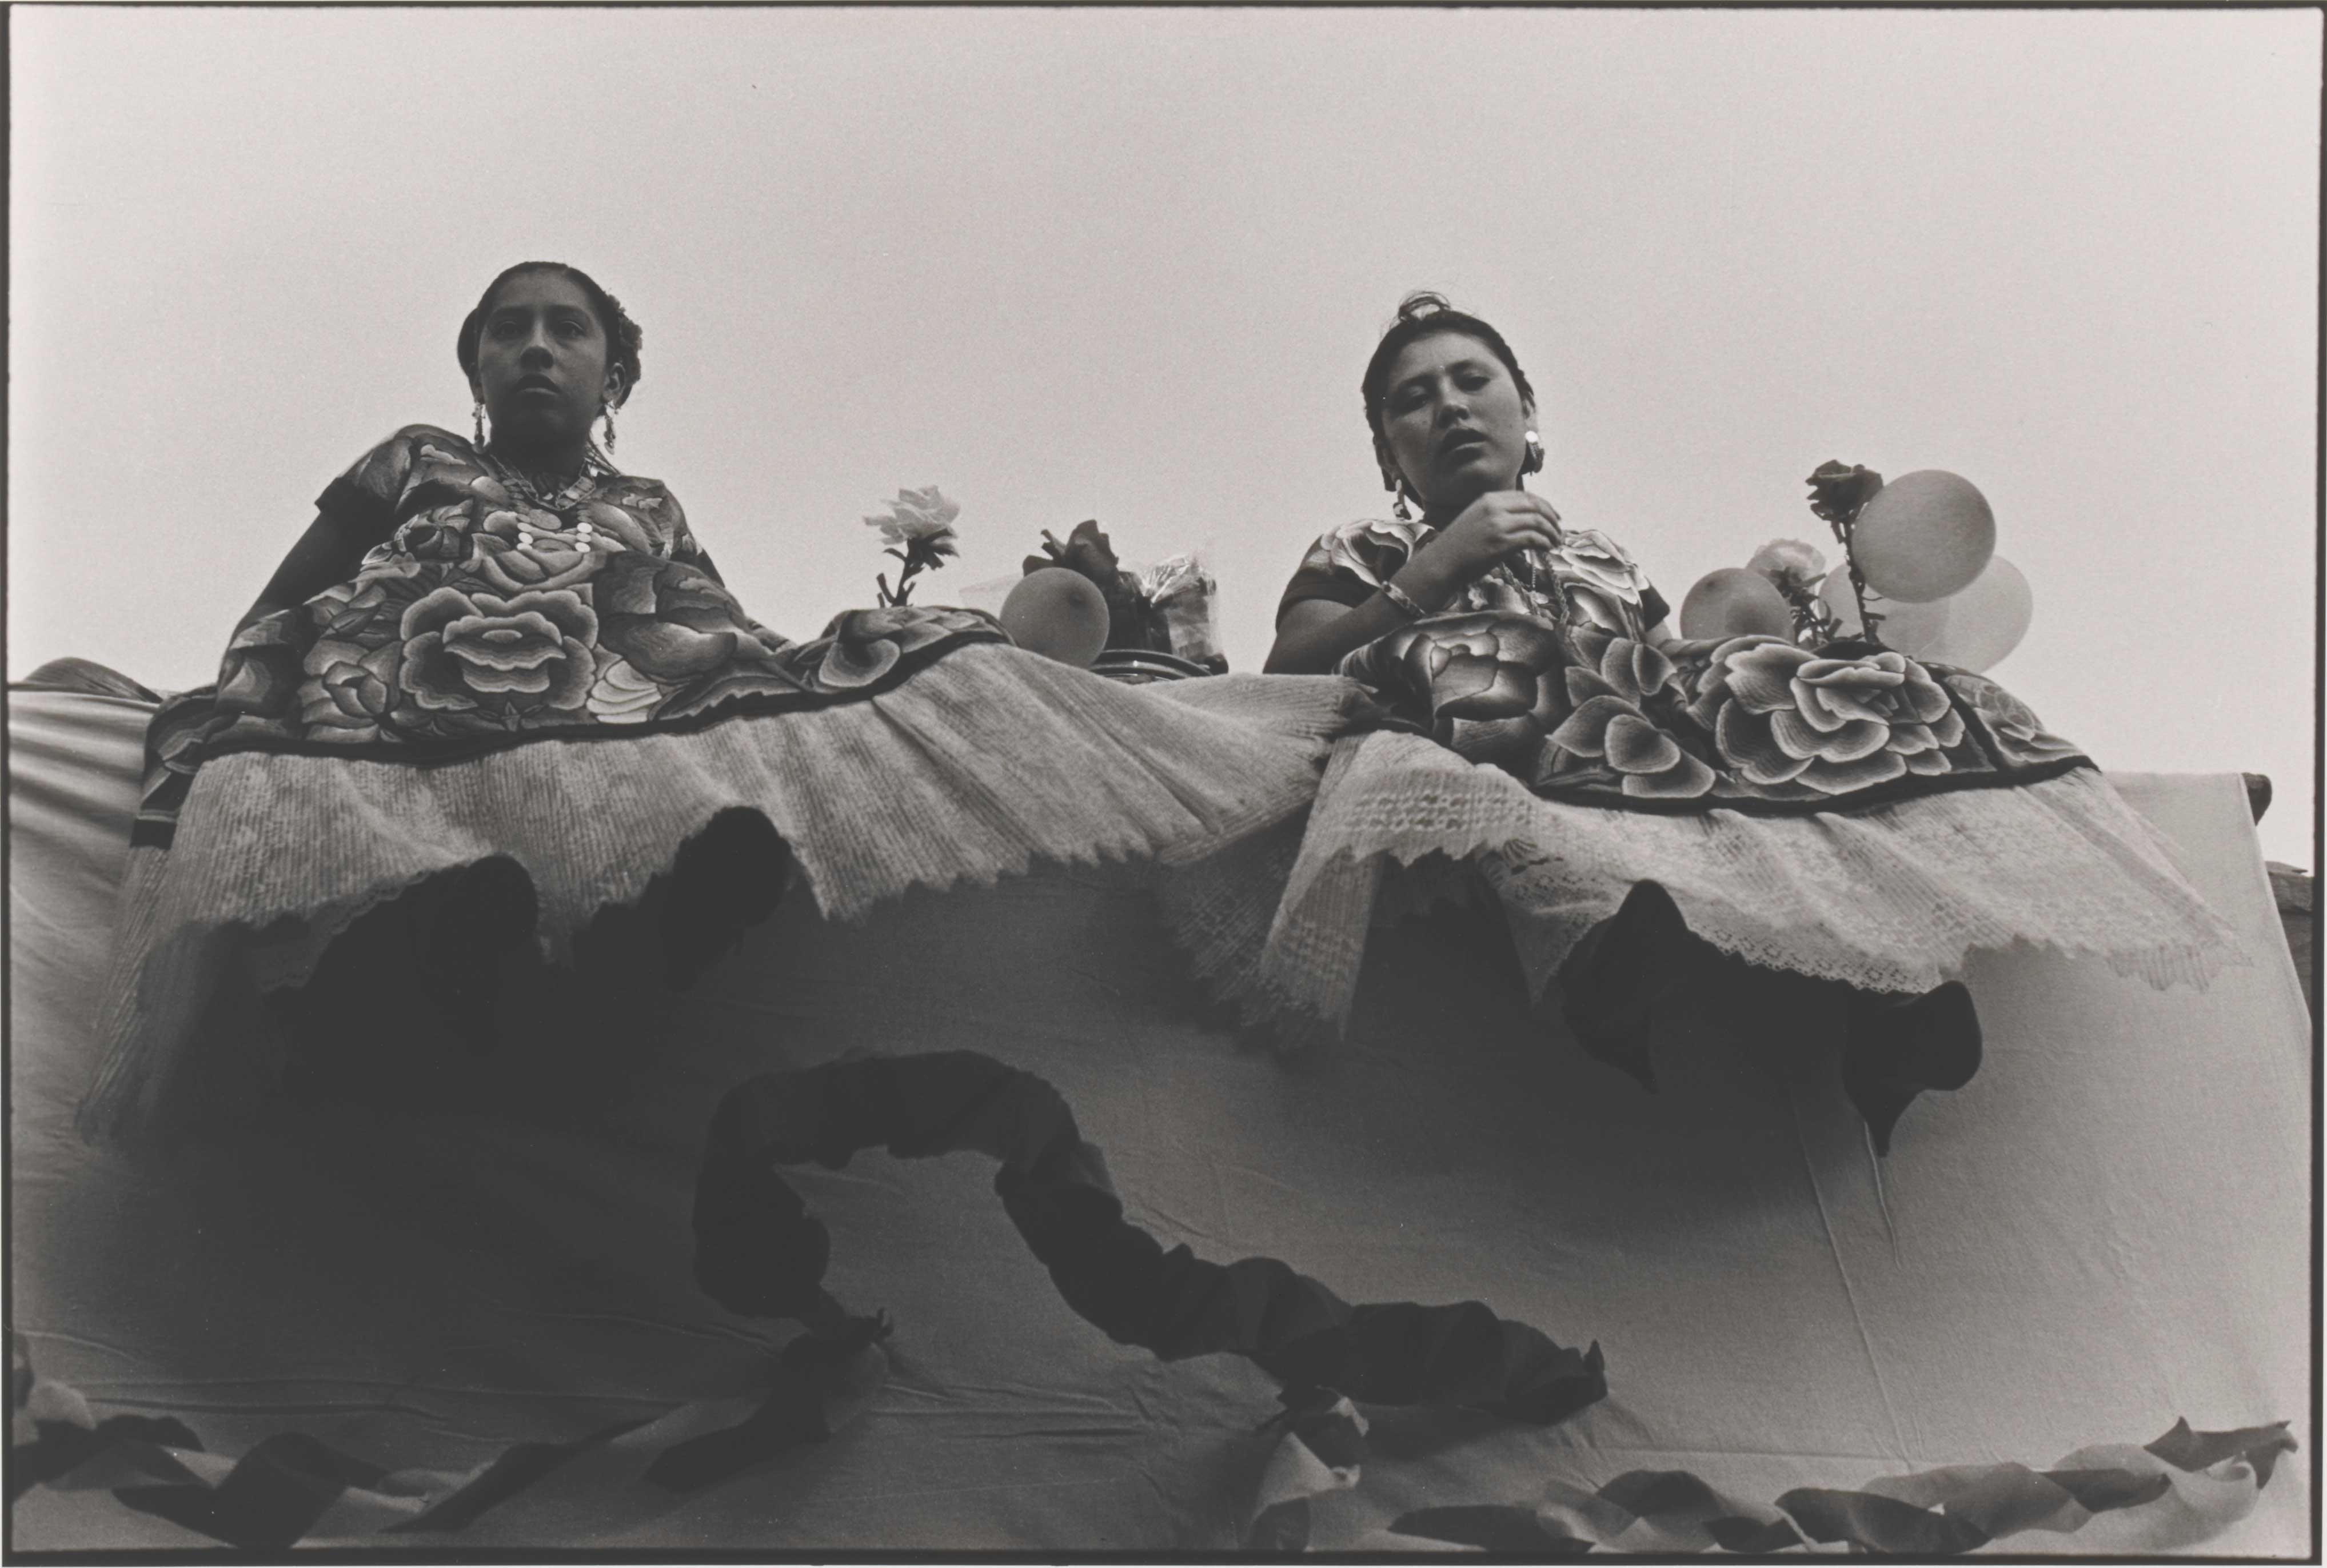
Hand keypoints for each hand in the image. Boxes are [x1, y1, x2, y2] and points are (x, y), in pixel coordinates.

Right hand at [1417, 491, 1564, 594]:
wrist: (1441, 562)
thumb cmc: (1458, 546)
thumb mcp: (1477, 520)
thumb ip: (1499, 515)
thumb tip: (1525, 521)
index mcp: (1489, 499)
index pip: (1527, 497)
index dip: (1545, 506)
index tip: (1554, 517)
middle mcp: (1494, 507)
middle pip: (1535, 506)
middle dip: (1552, 518)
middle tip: (1559, 531)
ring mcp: (1498, 525)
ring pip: (1537, 522)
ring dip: (1551, 532)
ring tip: (1555, 542)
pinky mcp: (1500, 543)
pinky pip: (1531, 538)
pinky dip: (1543, 543)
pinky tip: (1546, 549)